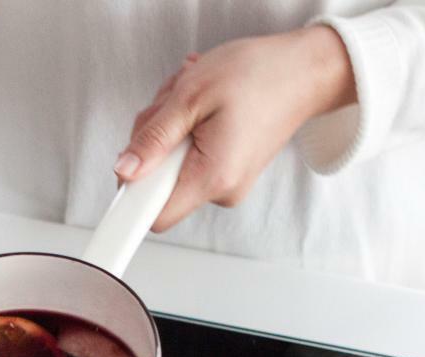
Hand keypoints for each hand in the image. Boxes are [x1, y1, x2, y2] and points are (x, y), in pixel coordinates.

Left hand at [115, 26, 355, 231]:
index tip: (120, 187)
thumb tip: (125, 169)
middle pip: (157, 183)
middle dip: (154, 142)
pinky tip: (205, 110)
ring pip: (170, 165)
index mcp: (214, 177)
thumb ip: (154, 138)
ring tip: (198, 103)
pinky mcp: (226, 171)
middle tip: (176, 108)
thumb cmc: (259, 76)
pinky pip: (187, 158)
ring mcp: (226, 182)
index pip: (155, 216)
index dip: (131, 198)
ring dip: (171, 129)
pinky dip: (187, 131)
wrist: (304, 72)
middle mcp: (222, 190)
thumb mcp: (192, 96)